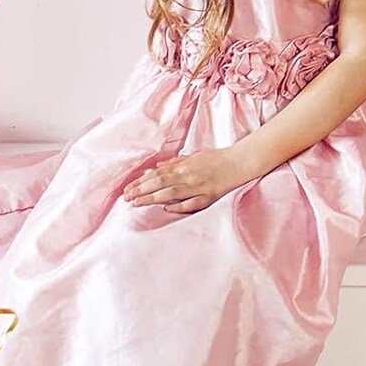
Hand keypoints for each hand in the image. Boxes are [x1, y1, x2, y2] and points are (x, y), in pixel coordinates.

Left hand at [123, 147, 253, 214]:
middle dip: (141, 190)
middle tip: (126, 198)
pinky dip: (179, 206)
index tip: (127, 189)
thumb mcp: (195, 156)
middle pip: (160, 183)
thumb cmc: (217, 158)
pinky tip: (166, 209)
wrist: (240, 161)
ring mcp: (199, 186)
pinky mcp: (209, 195)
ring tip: (137, 203)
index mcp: (185, 165)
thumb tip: (156, 167)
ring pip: (171, 193)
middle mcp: (189, 175)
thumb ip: (175, 162)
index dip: (141, 182)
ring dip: (152, 198)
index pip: (158, 174)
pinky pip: (192, 203)